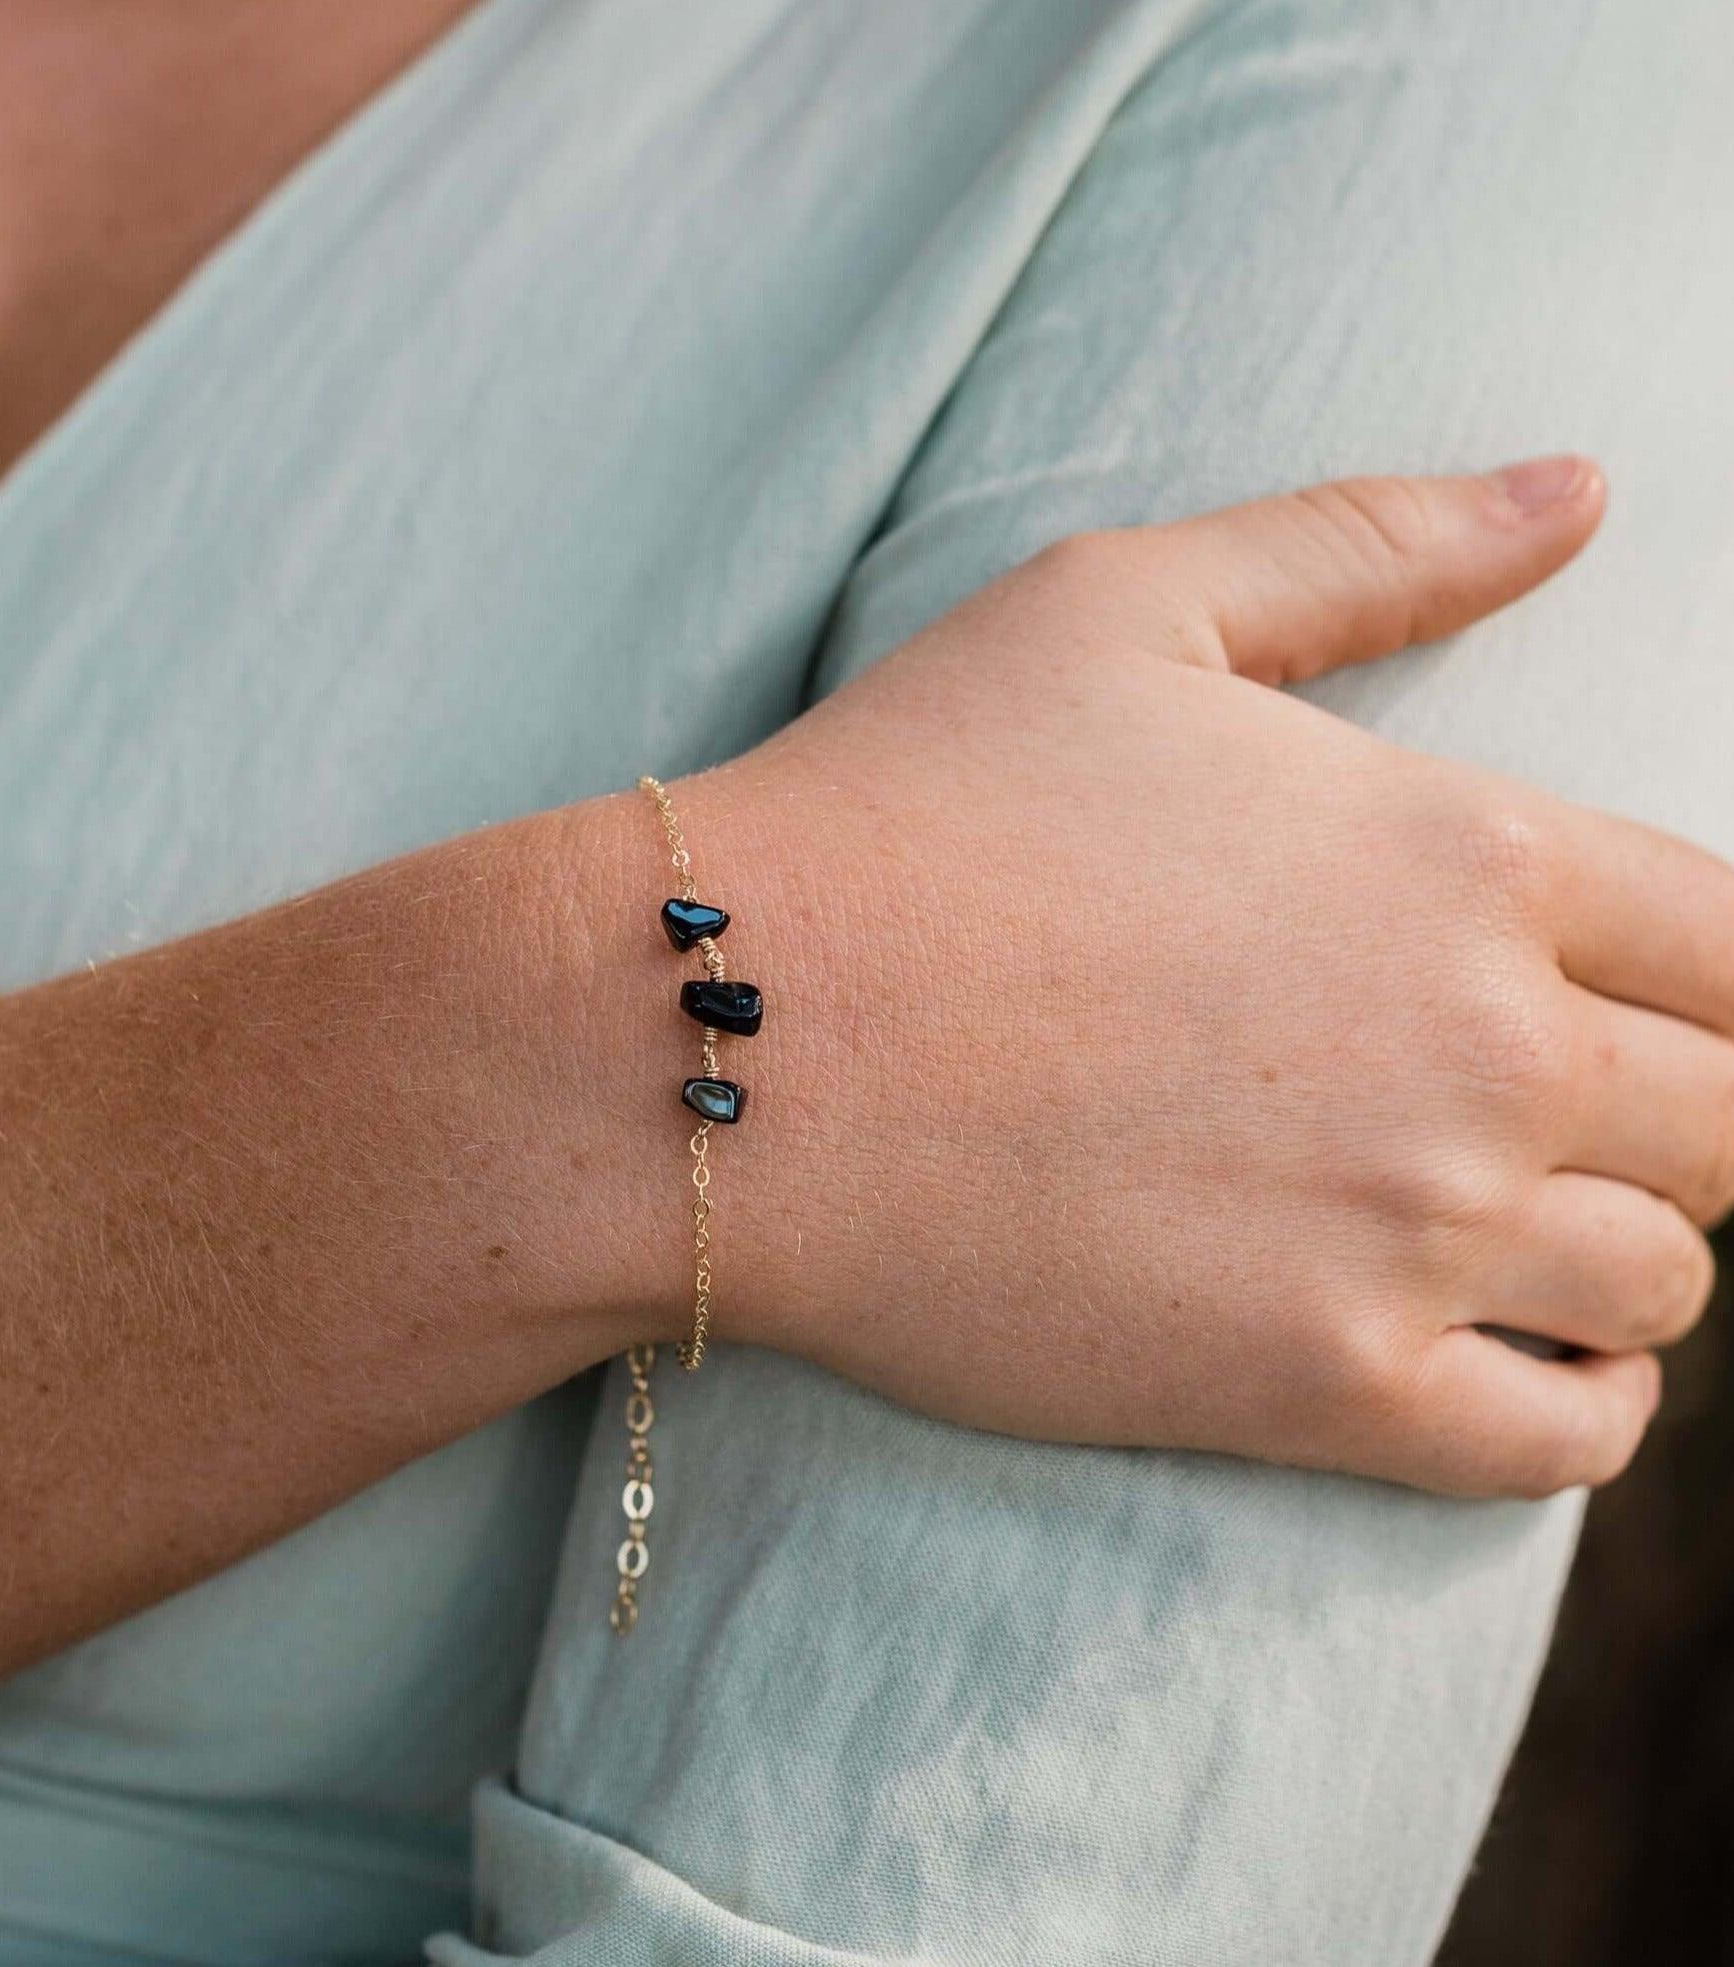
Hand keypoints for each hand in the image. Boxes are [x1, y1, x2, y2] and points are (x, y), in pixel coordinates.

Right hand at [693, 458, 1731, 1495]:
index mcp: (1468, 851)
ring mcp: (1408, 1236)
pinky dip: (1585, 1409)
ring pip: (1666, 1286)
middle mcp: (1484, 1050)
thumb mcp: (1124, 605)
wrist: (732, 1032)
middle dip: (1675, 1116)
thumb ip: (1372, 542)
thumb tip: (1582, 485)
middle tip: (1545, 1109)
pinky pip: (1563, 1442)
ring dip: (1626, 1255)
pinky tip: (1521, 1356)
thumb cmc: (906, 802)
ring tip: (1515, 1227)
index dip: (1714, 978)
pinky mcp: (1313, 1388)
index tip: (1634, 996)